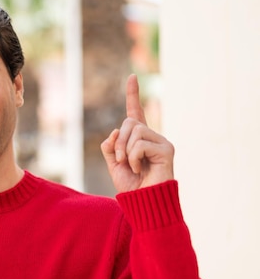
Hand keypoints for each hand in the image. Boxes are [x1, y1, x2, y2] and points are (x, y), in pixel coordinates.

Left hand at [100, 74, 174, 192]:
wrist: (144, 202)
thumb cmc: (131, 185)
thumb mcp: (114, 164)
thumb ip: (110, 147)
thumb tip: (114, 132)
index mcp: (139, 138)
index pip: (136, 112)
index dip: (133, 94)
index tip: (132, 77)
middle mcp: (152, 136)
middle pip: (129, 123)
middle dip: (118, 142)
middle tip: (120, 161)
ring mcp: (161, 142)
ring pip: (134, 131)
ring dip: (125, 151)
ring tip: (131, 166)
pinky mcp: (167, 149)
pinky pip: (140, 144)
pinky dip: (133, 158)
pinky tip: (140, 169)